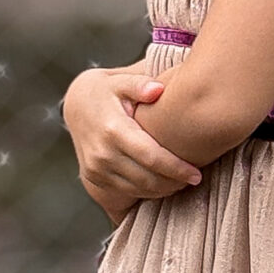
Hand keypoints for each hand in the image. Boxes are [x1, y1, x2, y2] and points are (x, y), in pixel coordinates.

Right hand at [62, 62, 201, 222]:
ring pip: (137, 189)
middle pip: (146, 178)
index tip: (196, 174)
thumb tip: (157, 89)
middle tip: (194, 179)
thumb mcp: (121, 80)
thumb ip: (139, 83)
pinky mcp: (93, 176)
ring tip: (182, 182)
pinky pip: (125, 191)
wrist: (77, 104)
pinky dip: (147, 191)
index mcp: (113, 129)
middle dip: (174, 182)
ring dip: (163, 190)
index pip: (151, 157)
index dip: (176, 169)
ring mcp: (96, 167)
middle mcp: (102, 152)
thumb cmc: (107, 90)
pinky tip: (162, 184)